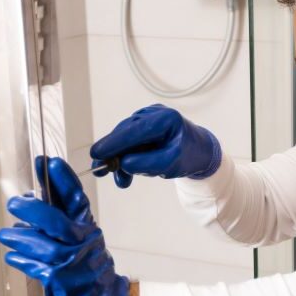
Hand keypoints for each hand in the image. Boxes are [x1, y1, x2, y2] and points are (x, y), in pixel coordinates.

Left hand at [0, 157, 129, 295]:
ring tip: (5, 235)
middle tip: (14, 203)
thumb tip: (31, 196)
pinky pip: (39, 269)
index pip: (77, 200)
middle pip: (58, 223)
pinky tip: (12, 256)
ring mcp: (74, 263)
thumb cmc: (86, 261)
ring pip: (45, 247)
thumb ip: (59, 216)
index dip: (64, 180)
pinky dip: (23, 261)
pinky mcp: (63, 282)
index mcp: (87, 226)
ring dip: (21, 238)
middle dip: (35, 210)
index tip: (49, 162)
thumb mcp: (80, 235)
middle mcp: (84, 242)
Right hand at [89, 104, 221, 187]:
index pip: (135, 131)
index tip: (97, 153)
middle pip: (126, 133)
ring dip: (119, 159)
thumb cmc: (189, 156)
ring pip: (125, 139)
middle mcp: (154, 114)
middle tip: (99, 171)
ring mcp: (147, 118)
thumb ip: (147, 163)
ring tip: (122, 181)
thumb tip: (123, 163)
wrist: (198, 151)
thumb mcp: (171, 164)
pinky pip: (129, 142)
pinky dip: (125, 157)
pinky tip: (124, 173)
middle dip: (112, 153)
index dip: (114, 142)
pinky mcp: (143, 126)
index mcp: (166, 119)